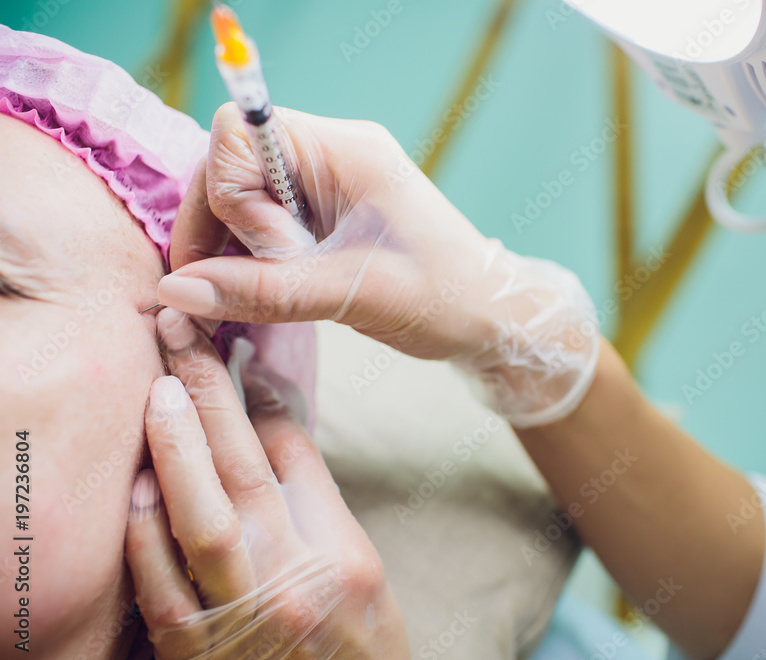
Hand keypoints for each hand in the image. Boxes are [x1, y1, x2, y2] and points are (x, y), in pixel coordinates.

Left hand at [125, 308, 409, 659]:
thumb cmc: (360, 647)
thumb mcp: (362, 568)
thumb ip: (316, 499)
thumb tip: (270, 423)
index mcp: (342, 553)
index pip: (295, 457)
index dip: (258, 399)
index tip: (233, 355)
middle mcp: (296, 579)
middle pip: (246, 468)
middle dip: (208, 393)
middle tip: (180, 334)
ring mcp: (243, 617)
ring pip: (204, 519)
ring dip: (174, 449)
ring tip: (157, 390)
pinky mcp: (197, 655)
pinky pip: (163, 589)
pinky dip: (145, 536)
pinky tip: (136, 489)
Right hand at [158, 104, 599, 426]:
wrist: (488, 316)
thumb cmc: (440, 297)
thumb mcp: (349, 294)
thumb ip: (262, 290)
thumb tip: (174, 291)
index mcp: (344, 150)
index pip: (238, 134)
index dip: (231, 197)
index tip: (273, 254)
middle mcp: (331, 154)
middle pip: (230, 167)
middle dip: (219, 229)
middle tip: (227, 292)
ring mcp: (328, 183)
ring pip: (241, 199)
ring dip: (231, 250)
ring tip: (245, 303)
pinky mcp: (326, 213)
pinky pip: (265, 221)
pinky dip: (251, 260)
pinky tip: (259, 297)